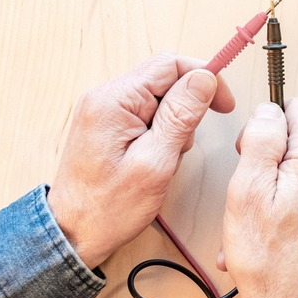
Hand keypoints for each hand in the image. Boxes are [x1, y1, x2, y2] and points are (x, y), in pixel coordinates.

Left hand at [48, 53, 234, 268]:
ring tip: (169, 156)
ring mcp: (103, 110)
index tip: (225, 104)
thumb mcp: (156, 163)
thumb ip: (180, 117)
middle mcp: (104, 97)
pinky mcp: (106, 123)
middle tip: (190, 140)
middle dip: (189, 104)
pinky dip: (162, 129)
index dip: (205, 77)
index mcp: (114, 101)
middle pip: (164, 77)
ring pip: (158, 95)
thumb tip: (203, 79)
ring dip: (176, 121)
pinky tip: (159, 155)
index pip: (170, 64)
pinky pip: (145, 111)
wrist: (72, 233)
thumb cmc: (109, 208)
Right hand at [218, 98, 297, 297]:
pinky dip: (282, 204)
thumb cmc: (269, 260)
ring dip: (271, 185)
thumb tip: (269, 110)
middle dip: (268, 157)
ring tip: (255, 217)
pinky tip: (265, 229)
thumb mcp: (248, 190)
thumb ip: (261, 140)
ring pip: (297, 168)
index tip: (254, 148)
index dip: (268, 122)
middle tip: (250, 189)